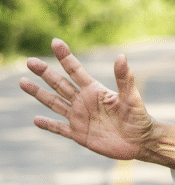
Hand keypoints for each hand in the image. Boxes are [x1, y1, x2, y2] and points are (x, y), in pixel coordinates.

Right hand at [19, 39, 174, 173]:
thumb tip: (122, 56)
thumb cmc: (139, 118)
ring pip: (55, 103)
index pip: (76, 71)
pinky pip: (60, 129)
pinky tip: (36, 120)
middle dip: (45, 73)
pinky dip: (48, 125)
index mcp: (95, 91)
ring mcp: (80, 118)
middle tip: (30, 61)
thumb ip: (124, 79)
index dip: (66, 57)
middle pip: (60, 84)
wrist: (141, 142)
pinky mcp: (79, 134)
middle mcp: (84, 102)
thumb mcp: (132, 98)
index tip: (56, 42)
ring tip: (23, 82)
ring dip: (39, 94)